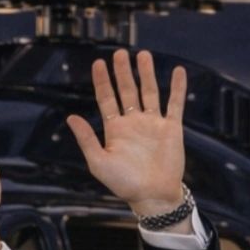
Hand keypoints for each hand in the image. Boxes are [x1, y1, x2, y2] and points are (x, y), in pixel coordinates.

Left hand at [66, 49, 187, 218]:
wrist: (153, 196)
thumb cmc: (124, 184)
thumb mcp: (99, 162)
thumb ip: (86, 139)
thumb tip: (71, 117)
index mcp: (115, 130)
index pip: (107, 99)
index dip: (102, 81)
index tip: (98, 63)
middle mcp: (133, 123)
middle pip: (127, 91)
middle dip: (123, 72)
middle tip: (119, 53)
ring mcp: (153, 124)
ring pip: (149, 92)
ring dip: (146, 73)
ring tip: (142, 55)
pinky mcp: (171, 128)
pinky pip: (175, 104)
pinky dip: (177, 88)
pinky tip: (178, 71)